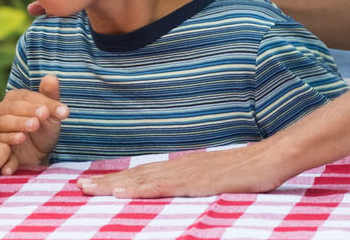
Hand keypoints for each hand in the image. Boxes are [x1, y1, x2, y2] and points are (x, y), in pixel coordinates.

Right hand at [0, 74, 68, 166]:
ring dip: (19, 123)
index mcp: (14, 98)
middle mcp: (1, 110)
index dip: (43, 102)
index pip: (26, 97)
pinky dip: (10, 138)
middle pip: (12, 107)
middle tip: (44, 115)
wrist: (38, 156)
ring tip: (34, 125)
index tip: (61, 111)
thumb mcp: (51, 114)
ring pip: (3, 122)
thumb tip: (52, 77)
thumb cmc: (43, 131)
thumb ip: (51, 95)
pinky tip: (22, 138)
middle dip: (30, 111)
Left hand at [76, 143, 292, 197]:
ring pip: (142, 179)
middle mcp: (179, 166)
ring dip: (113, 185)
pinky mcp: (197, 181)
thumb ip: (194, 184)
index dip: (116, 179)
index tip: (92, 183)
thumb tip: (178, 192)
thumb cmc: (247, 170)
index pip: (142, 173)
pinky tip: (123, 193)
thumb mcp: (215, 179)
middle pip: (135, 175)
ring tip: (89, 189)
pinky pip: (163, 186)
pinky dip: (140, 189)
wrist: (271, 157)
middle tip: (78, 187)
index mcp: (181, 166)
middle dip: (105, 181)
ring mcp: (187, 172)